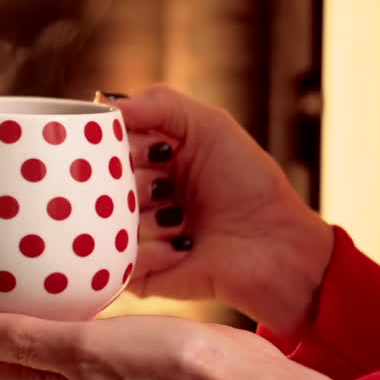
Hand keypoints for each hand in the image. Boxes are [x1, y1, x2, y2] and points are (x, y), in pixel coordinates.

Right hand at [106, 86, 334, 336]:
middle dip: (136, 182)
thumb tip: (106, 105)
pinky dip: (152, 252)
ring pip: (106, 222)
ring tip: (182, 221)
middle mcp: (136, 196)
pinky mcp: (138, 275)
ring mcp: (135, 236)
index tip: (156, 150)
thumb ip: (160, 105)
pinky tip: (183, 248)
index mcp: (148, 159)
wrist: (280, 248)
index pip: (105, 145)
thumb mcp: (211, 126)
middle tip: (168, 187)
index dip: (122, 145)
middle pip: (99, 184)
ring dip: (148, 218)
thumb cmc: (251, 185)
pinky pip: (119, 261)